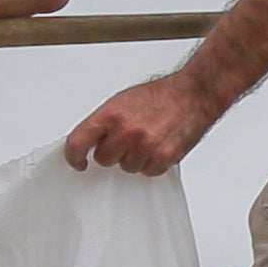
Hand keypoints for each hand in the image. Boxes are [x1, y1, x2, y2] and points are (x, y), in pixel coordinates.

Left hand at [66, 70, 227, 174]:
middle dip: (113, 152)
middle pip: (104, 159)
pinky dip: (152, 163)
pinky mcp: (163, 157)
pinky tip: (159, 146)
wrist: (194, 94)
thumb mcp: (123, 101)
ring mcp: (145, 146)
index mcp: (111, 114)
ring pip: (126, 168)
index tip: (77, 162)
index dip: (73, 157)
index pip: (78, 142)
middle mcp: (126, 130)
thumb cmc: (161, 95)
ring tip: (147, 139)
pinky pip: (147, 172)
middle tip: (127, 139)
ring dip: (134, 158)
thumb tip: (89, 141)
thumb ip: (104, 122)